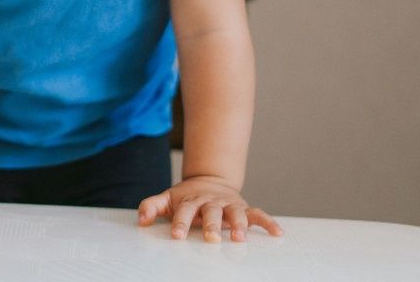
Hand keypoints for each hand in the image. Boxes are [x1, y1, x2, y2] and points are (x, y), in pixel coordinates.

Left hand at [137, 175, 282, 241]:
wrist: (208, 180)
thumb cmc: (186, 197)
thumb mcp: (167, 198)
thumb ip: (151, 206)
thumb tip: (141, 220)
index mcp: (191, 200)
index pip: (184, 211)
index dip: (179, 222)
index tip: (176, 236)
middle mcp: (211, 202)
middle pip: (210, 212)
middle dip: (210, 225)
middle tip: (210, 238)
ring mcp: (228, 205)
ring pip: (235, 213)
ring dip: (239, 224)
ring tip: (240, 237)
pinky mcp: (243, 208)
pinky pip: (258, 214)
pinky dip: (268, 222)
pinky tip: (278, 233)